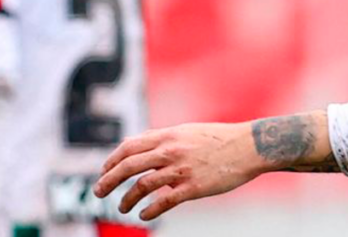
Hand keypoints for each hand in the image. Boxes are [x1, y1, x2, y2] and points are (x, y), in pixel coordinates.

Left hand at [93, 122, 258, 220]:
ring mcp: (181, 169)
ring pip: (142, 186)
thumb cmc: (218, 139)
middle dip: (108, 181)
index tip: (103, 172)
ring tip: (122, 208)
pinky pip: (164, 202)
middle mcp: (171, 150)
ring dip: (127, 200)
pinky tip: (144, 215)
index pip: (129, 147)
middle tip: (99, 192)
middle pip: (129, 166)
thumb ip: (160, 138)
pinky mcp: (193, 187)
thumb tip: (131, 143)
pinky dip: (149, 210)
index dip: (111, 161)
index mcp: (169, 135)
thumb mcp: (186, 131)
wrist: (248, 147)